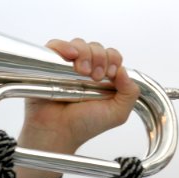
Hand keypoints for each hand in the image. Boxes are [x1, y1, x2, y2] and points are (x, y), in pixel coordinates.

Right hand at [15, 38, 139, 177]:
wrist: (59, 132)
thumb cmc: (85, 125)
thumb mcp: (118, 113)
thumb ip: (130, 93)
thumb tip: (124, 70)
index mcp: (103, 78)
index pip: (112, 56)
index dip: (113, 60)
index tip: (109, 75)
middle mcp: (86, 70)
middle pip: (97, 48)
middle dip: (100, 58)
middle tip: (95, 77)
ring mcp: (67, 67)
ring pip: (80, 44)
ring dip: (85, 54)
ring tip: (82, 72)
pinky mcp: (48, 65)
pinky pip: (56, 46)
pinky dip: (64, 47)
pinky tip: (70, 56)